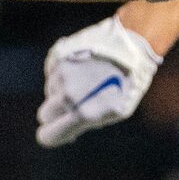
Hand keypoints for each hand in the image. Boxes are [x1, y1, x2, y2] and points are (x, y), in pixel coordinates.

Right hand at [36, 18, 161, 146]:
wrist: (133, 43)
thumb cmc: (130, 82)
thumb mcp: (117, 112)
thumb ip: (87, 124)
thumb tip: (68, 133)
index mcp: (83, 114)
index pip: (48, 135)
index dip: (49, 136)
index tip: (53, 132)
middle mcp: (68, 95)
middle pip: (44, 114)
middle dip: (56, 113)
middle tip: (75, 104)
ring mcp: (62, 74)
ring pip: (50, 92)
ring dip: (62, 90)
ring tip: (86, 79)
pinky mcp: (59, 55)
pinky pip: (52, 73)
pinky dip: (63, 74)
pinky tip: (81, 67)